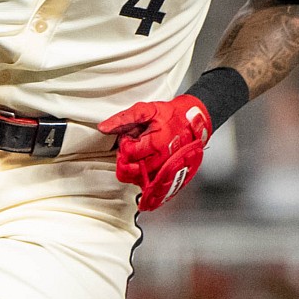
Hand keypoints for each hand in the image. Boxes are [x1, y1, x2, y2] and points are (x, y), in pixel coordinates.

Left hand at [100, 94, 213, 211]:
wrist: (194, 122)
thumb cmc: (171, 115)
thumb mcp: (146, 110)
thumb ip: (123, 119)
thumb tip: (103, 127)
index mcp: (155, 144)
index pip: (127, 154)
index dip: (124, 146)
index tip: (129, 139)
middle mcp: (162, 161)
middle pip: (131, 172)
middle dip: (126, 160)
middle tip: (131, 149)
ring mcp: (167, 171)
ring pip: (140, 182)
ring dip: (134, 170)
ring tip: (140, 156)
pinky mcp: (171, 178)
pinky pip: (152, 188)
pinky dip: (144, 181)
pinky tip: (145, 169)